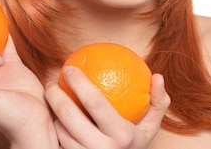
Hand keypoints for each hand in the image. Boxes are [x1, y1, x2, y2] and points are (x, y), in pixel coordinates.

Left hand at [45, 66, 170, 147]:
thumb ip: (158, 101)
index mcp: (122, 136)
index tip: (69, 68)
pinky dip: (54, 129)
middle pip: (70, 117)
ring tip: (51, 96)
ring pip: (60, 132)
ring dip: (53, 112)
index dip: (79, 82)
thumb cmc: (136, 141)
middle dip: (55, 94)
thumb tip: (157, 77)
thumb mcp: (152, 125)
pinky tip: (53, 115)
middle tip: (52, 81)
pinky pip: (58, 144)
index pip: (95, 103)